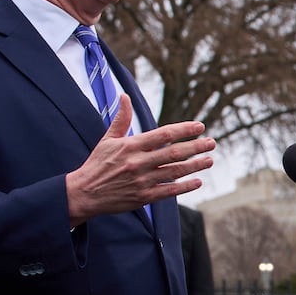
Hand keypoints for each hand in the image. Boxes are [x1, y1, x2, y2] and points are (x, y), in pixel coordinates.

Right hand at [65, 97, 215, 226]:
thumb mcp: (107, 140)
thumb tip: (125, 97)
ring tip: (209, 160)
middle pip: (174, 153)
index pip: (163, 134)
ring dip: (195, 166)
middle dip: (196, 147)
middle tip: (212, 142)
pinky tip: (197, 181)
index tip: (200, 126)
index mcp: (131, 146)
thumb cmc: (97, 164)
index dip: (184, 130)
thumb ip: (121, 119)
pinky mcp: (143, 197)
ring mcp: (142, 181)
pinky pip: (169, 191)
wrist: (84, 193)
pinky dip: (184, 186)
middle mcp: (138, 162)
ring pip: (174, 172)